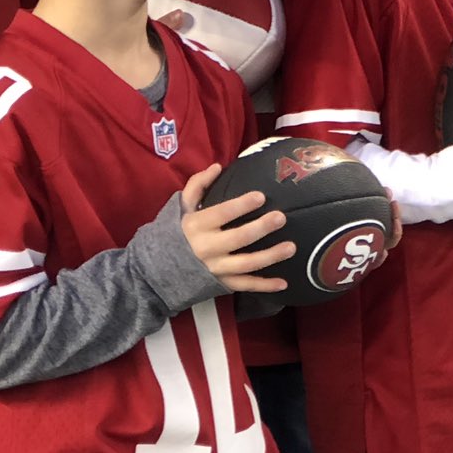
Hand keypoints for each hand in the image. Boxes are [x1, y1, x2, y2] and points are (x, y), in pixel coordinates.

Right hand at [179, 165, 295, 292]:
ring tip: (291, 247)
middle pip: (238, 238)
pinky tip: (283, 283)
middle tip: (281, 217)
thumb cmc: (178, 231)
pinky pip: (245, 286)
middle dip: (261, 228)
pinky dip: (264, 286)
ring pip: (246, 264)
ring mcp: (216, 268)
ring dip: (270, 256)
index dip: (241, 205)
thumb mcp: (182, 206)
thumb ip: (198, 184)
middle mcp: (207, 248)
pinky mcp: (222, 283)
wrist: (161, 268)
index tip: (261, 196)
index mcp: (197, 226)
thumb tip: (218, 167)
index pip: (222, 214)